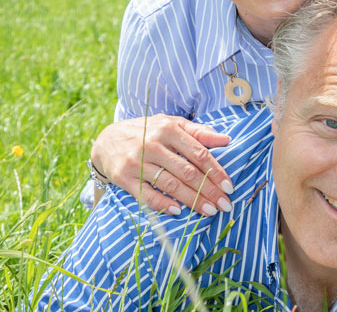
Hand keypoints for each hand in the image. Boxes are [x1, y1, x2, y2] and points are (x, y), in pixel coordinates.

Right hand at [90, 114, 232, 215]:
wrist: (106, 138)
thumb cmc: (146, 131)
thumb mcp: (171, 124)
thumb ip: (198, 132)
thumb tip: (227, 140)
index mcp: (168, 129)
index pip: (198, 153)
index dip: (216, 171)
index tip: (230, 186)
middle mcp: (152, 144)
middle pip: (187, 171)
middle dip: (209, 190)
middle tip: (225, 204)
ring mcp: (137, 162)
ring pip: (170, 184)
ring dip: (192, 200)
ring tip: (209, 211)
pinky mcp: (124, 177)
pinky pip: (147, 194)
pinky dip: (164, 204)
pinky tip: (179, 211)